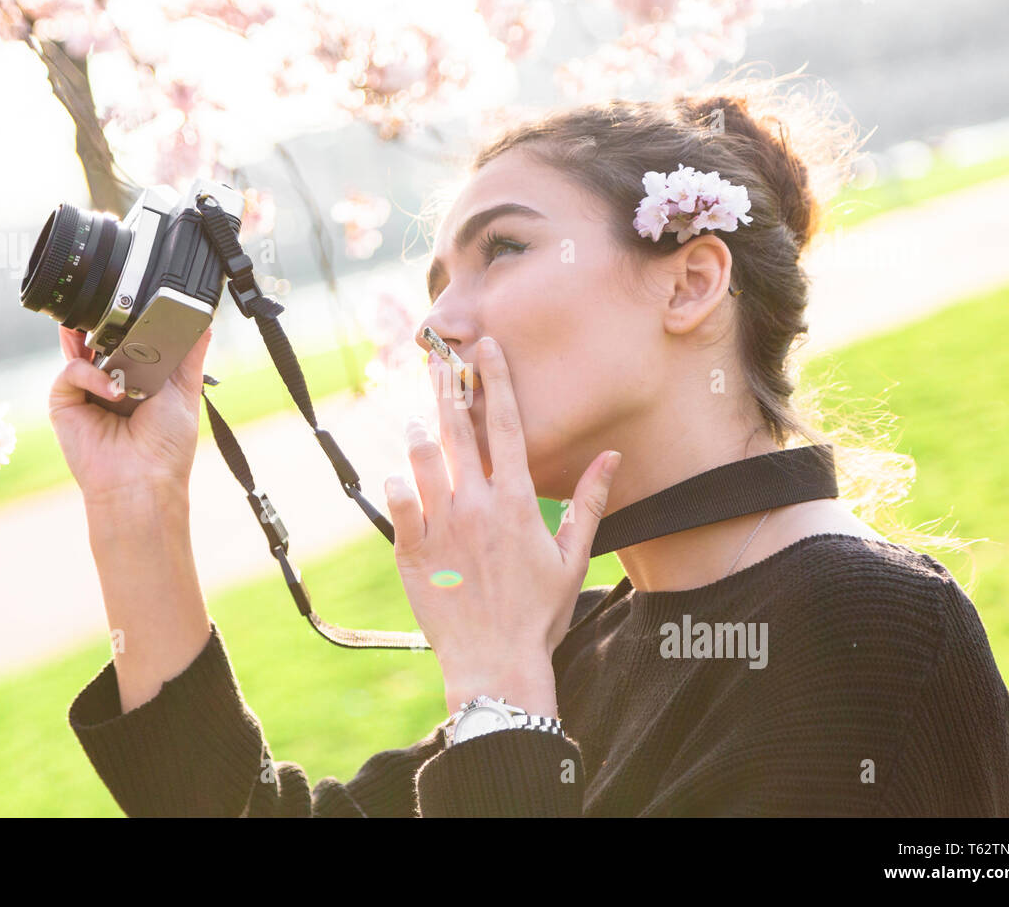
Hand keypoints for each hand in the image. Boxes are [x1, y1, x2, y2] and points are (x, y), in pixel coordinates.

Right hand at [48, 324, 214, 505]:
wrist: (143, 480)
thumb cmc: (167, 446)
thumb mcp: (186, 390)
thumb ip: (189, 352)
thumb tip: (203, 320)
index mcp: (138, 377)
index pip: (129, 337)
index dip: (132, 321)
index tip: (140, 300)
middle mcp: (110, 381)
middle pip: (101, 337)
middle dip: (109, 323)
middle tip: (120, 309)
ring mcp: (85, 390)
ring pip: (80, 346)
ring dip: (92, 337)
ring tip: (110, 339)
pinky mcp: (65, 401)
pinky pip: (71, 370)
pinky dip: (90, 374)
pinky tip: (113, 391)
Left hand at [383, 336, 621, 713]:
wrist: (496, 662)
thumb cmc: (539, 613)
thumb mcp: (572, 557)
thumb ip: (588, 501)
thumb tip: (613, 456)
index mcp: (516, 500)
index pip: (506, 424)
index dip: (495, 379)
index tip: (485, 346)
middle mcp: (476, 503)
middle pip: (457, 429)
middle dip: (446, 387)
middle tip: (436, 358)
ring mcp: (440, 524)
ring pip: (422, 458)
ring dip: (418, 431)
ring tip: (416, 420)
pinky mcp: (411, 548)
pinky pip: (396, 500)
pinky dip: (396, 481)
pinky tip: (400, 475)